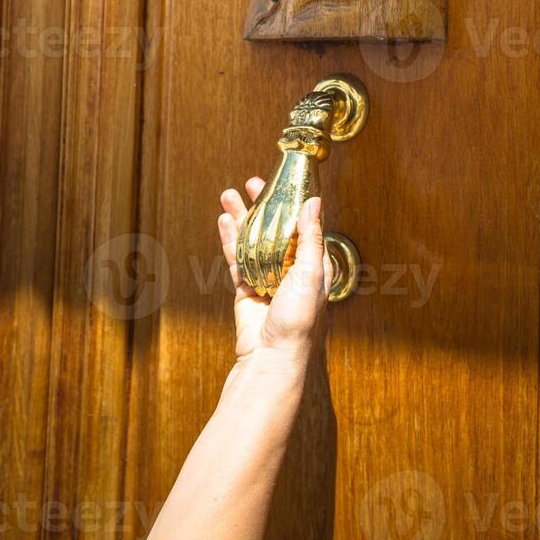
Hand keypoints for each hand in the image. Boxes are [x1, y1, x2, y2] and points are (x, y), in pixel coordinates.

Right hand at [218, 178, 332, 365]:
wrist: (271, 356)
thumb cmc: (299, 320)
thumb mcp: (311, 273)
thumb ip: (311, 238)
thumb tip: (314, 202)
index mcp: (313, 265)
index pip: (304, 226)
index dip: (292, 202)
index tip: (283, 182)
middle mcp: (291, 269)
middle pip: (275, 228)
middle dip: (263, 205)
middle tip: (252, 183)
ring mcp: (267, 277)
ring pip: (252, 239)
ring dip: (241, 217)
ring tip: (229, 195)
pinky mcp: (247, 288)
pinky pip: (237, 258)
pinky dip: (230, 239)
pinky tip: (224, 221)